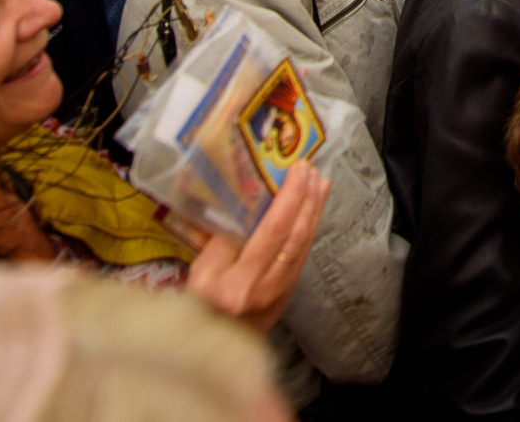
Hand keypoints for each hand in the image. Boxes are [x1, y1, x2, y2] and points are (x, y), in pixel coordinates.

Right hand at [186, 166, 330, 335]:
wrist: (212, 350)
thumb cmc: (199, 308)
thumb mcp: (199, 275)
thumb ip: (222, 244)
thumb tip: (245, 209)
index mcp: (240, 284)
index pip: (272, 232)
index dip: (289, 198)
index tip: (298, 170)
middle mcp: (267, 287)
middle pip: (295, 236)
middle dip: (307, 199)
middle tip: (312, 169)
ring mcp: (281, 292)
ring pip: (303, 245)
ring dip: (314, 211)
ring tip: (320, 184)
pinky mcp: (288, 293)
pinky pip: (301, 255)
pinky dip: (308, 229)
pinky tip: (311, 213)